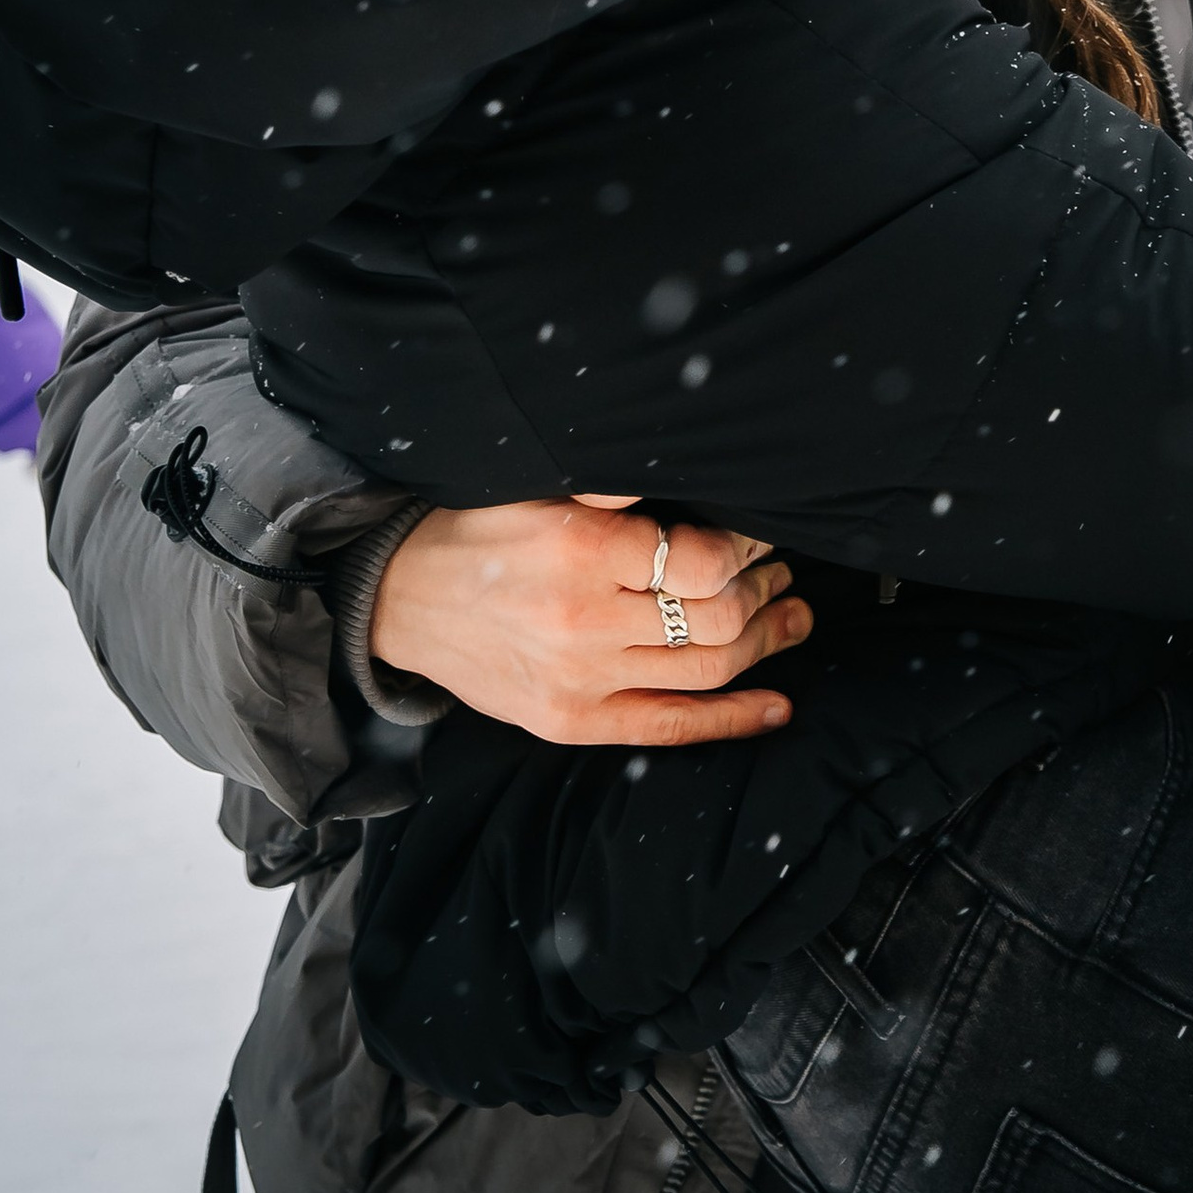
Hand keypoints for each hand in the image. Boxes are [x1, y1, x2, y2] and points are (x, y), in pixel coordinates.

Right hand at [371, 497, 811, 749]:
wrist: (401, 600)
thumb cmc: (477, 534)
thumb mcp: (534, 485)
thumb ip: (607, 483)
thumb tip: (673, 465)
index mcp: (580, 550)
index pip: (704, 560)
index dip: (748, 548)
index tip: (760, 535)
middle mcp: (584, 620)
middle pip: (717, 616)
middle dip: (766, 592)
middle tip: (782, 574)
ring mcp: (579, 680)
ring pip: (707, 669)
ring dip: (765, 642)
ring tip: (791, 617)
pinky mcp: (571, 722)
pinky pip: (670, 727)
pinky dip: (732, 719)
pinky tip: (775, 706)